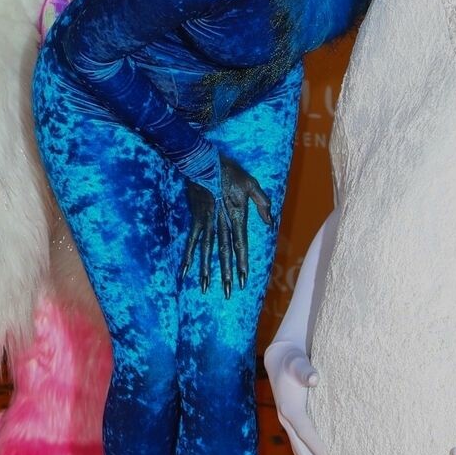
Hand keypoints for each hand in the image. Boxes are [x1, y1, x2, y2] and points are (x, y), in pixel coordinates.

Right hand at [180, 153, 272, 296]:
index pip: (240, 244)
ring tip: (206, 287)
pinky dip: (189, 256)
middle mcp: (222, 223)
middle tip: (228, 292)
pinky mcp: (196, 218)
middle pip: (224, 252)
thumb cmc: (229, 171)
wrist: (205, 162)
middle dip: (227, 273)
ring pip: (208, 251)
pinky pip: (193, 241)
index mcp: (236, 216)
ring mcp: (207, 222)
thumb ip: (262, 203)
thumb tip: (270, 223)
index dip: (242, 262)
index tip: (245, 279)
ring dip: (207, 270)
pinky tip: (185, 270)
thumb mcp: (252, 183)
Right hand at [265, 341, 324, 454]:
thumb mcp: (297, 362)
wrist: (280, 360)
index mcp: (288, 407)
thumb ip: (305, 371)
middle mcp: (286, 418)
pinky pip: (300, 444)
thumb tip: (314, 379)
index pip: (303, 428)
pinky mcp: (294, 423)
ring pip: (299, 449)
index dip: (314, 443)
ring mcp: (289, 422)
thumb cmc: (292, 361)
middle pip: (299, 446)